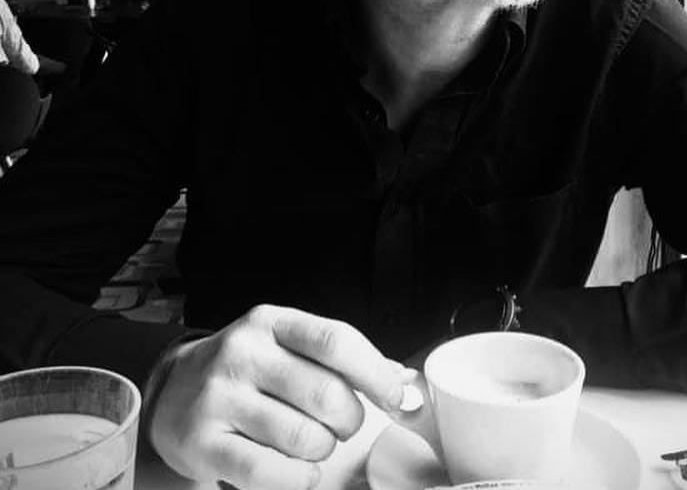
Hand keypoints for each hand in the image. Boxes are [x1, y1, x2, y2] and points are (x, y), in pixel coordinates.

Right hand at [146, 304, 415, 489]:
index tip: (400, 398)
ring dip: (323, 451)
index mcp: (272, 322)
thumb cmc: (248, 369)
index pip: (336, 341)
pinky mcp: (202, 444)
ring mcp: (219, 398)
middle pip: (326, 394)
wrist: (172, 388)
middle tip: (344, 425)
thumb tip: (405, 381)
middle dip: (350, 420)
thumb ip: (343, 360)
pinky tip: (299, 469)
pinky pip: (270, 473)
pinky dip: (299, 479)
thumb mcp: (288, 345)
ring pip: (303, 438)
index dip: (376, 374)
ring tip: (312, 443)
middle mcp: (243, 353)